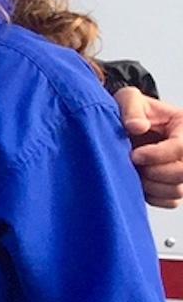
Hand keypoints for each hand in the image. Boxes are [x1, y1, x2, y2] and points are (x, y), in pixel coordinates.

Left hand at [119, 87, 182, 207]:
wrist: (124, 126)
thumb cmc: (130, 112)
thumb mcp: (128, 99)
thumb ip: (132, 109)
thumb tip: (136, 126)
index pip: (182, 147)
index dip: (158, 155)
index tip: (135, 155)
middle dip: (155, 171)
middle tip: (132, 163)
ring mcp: (182, 170)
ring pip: (178, 189)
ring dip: (151, 185)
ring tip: (133, 170)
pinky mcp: (175, 186)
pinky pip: (171, 201)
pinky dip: (152, 196)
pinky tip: (139, 181)